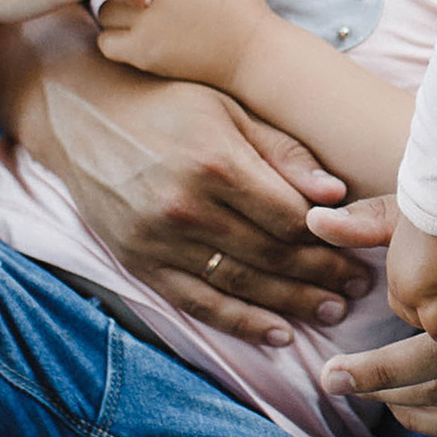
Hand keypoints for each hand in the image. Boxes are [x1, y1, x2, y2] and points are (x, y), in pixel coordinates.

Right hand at [33, 65, 359, 344]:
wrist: (78, 115)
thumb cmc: (163, 102)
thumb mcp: (228, 108)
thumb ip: (282, 151)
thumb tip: (336, 193)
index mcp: (215, 161)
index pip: (290, 216)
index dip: (330, 239)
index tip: (359, 248)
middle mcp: (187, 206)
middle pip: (272, 255)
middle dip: (322, 275)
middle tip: (359, 287)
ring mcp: (158, 240)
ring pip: (241, 285)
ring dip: (293, 303)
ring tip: (332, 311)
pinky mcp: (138, 262)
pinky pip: (198, 303)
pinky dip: (241, 323)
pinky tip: (278, 335)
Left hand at [93, 0, 264, 89]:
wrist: (253, 51)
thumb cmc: (235, 3)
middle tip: (144, 1)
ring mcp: (148, 18)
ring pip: (105, 9)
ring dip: (118, 16)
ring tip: (145, 24)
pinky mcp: (143, 51)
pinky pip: (105, 42)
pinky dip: (118, 45)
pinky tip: (140, 43)